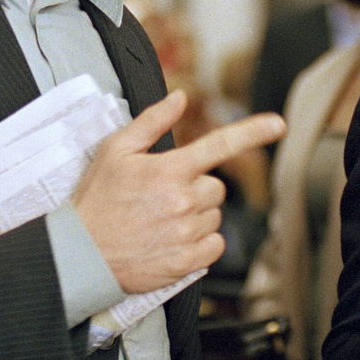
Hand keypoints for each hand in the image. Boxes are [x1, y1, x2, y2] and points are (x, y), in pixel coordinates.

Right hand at [72, 90, 283, 293]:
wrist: (81, 254)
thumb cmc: (96, 199)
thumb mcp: (115, 150)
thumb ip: (151, 121)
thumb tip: (180, 97)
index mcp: (169, 170)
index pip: (219, 145)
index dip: (252, 132)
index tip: (278, 125)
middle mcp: (183, 201)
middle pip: (216, 187)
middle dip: (197, 188)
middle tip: (164, 195)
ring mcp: (186, 233)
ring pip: (215, 216)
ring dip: (197, 216)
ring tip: (162, 220)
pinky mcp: (186, 262)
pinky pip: (215, 245)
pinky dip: (201, 243)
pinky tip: (174, 240)